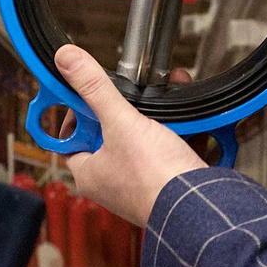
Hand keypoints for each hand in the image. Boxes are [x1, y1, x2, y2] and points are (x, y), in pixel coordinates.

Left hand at [54, 45, 207, 228]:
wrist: (200, 206)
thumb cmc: (154, 178)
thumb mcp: (120, 122)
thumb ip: (94, 89)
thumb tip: (67, 60)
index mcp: (90, 173)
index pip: (71, 138)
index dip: (78, 112)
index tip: (88, 94)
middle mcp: (112, 182)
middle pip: (109, 135)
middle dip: (126, 109)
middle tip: (132, 95)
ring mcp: (141, 182)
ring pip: (143, 140)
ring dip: (156, 117)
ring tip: (164, 98)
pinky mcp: (169, 181)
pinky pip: (170, 150)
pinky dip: (180, 132)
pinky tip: (189, 119)